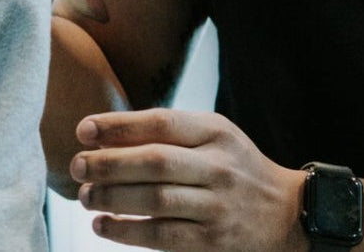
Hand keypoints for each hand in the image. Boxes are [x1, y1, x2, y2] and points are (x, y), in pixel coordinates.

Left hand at [69, 108, 306, 250]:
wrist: (286, 212)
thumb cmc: (235, 165)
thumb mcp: (213, 134)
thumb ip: (171, 130)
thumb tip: (108, 133)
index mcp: (214, 131)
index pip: (161, 123)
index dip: (119, 125)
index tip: (84, 130)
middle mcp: (217, 166)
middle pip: (155, 162)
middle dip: (109, 164)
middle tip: (77, 166)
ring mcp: (217, 206)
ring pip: (156, 200)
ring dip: (113, 198)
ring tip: (85, 196)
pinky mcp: (213, 241)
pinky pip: (164, 236)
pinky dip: (129, 232)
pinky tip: (104, 226)